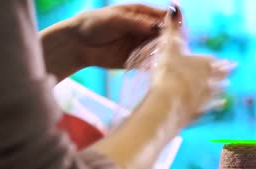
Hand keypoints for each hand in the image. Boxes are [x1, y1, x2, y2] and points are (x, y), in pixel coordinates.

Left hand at [41, 4, 165, 79]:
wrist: (78, 44)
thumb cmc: (95, 24)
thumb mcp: (117, 19)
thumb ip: (138, 22)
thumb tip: (160, 26)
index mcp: (143, 14)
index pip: (165, 17)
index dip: (174, 22)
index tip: (177, 30)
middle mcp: (146, 30)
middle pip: (167, 35)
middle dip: (171, 40)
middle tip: (169, 47)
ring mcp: (143, 46)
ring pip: (162, 50)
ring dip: (164, 54)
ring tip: (161, 57)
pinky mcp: (138, 61)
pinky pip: (151, 64)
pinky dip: (155, 65)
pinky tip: (154, 67)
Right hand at [146, 7, 234, 126]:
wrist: (167, 104)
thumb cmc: (169, 72)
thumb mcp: (170, 45)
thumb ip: (174, 27)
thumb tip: (175, 5)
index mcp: (208, 65)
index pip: (220, 62)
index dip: (223, 62)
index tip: (229, 63)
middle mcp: (212, 83)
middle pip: (223, 78)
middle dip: (225, 76)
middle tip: (230, 74)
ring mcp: (208, 100)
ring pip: (219, 95)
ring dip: (221, 92)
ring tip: (224, 92)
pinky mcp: (200, 115)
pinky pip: (210, 111)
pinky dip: (213, 108)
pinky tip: (215, 109)